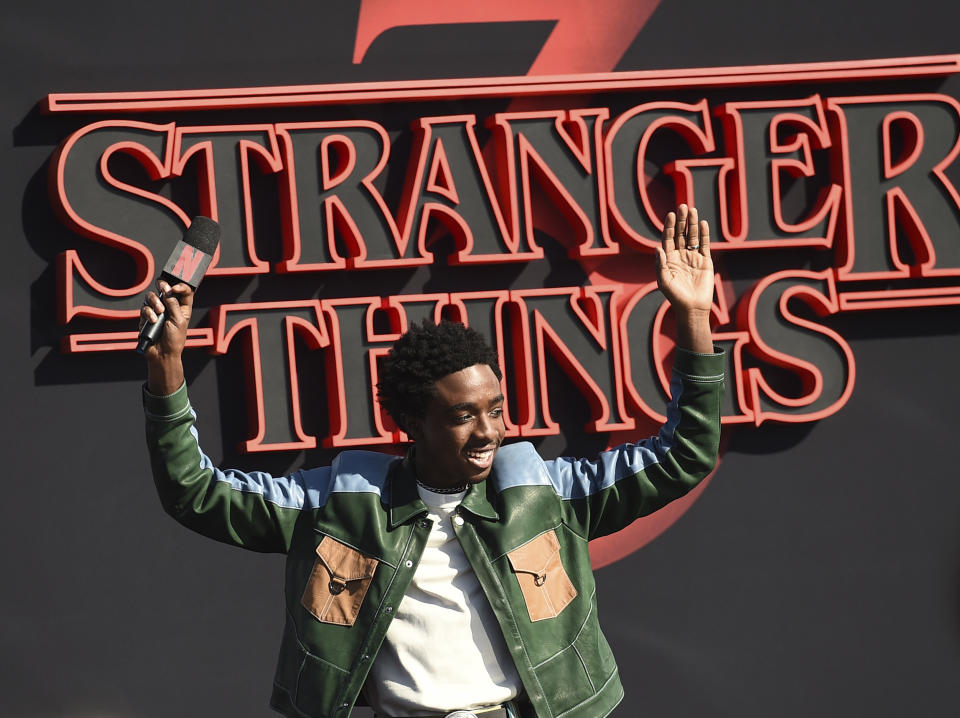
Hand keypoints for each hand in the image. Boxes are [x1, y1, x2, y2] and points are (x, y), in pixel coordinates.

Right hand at [139, 280, 193, 392]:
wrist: (162, 354)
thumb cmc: (174, 340)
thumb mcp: (178, 321)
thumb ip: (174, 304)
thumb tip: (168, 290)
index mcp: (182, 307)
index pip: (183, 291)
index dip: (180, 285)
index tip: (175, 288)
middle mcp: (169, 307)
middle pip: (164, 288)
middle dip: (163, 286)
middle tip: (163, 288)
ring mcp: (157, 311)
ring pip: (152, 296)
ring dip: (155, 301)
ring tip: (159, 312)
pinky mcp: (146, 317)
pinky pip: (144, 308)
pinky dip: (148, 313)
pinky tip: (153, 321)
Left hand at [655, 205, 713, 352]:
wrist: (692, 308)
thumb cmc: (675, 296)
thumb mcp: (664, 281)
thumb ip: (660, 264)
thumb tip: (657, 247)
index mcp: (669, 258)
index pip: (668, 238)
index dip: (669, 226)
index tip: (671, 214)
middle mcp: (680, 255)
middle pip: (680, 234)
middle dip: (681, 221)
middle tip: (683, 206)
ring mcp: (693, 257)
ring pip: (692, 237)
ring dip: (692, 224)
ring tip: (692, 210)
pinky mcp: (705, 261)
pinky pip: (704, 245)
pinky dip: (704, 234)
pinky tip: (702, 223)